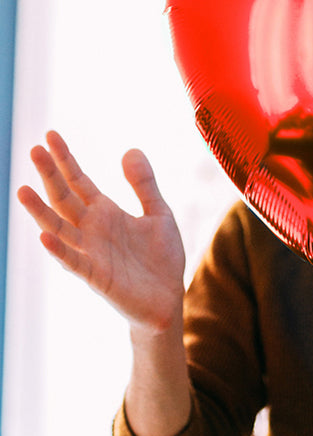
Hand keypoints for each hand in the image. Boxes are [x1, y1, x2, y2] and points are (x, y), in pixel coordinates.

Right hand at [17, 130, 185, 333]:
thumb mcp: (159, 214)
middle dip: (50, 176)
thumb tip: (129, 149)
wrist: (168, 299)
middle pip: (64, 199)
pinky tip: (44, 236)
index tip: (50, 135)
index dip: (65, 160)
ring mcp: (91, 253)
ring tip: (22, 190)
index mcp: (105, 213)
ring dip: (40, 211)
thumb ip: (144, 185)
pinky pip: (73, 262)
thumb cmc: (161, 259)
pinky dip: (59, 250)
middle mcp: (92, 230)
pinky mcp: (96, 277)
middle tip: (34, 149)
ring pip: (59, 228)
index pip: (78, 182)